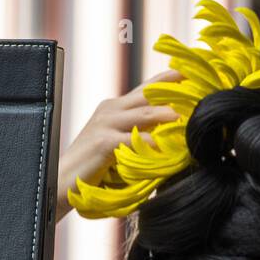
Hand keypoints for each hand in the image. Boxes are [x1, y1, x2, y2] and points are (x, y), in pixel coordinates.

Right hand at [55, 69, 181, 222]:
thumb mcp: (119, 150)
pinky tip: (169, 149)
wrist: (58, 184)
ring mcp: (105, 123)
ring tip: (192, 115)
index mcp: (114, 108)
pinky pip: (135, 139)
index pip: (146, 89)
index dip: (169, 80)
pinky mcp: (103, 142)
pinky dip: (153, 144)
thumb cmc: (92, 173)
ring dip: (170, 114)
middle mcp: (110, 109)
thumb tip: (171, 145)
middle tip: (201, 86)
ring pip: (145, 113)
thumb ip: (139, 141)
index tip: (193, 75)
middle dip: (175, 89)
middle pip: (149, 94)